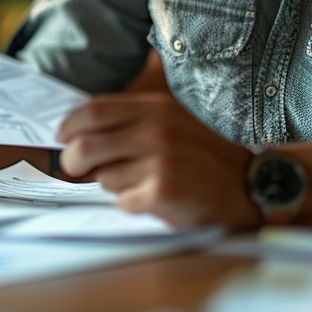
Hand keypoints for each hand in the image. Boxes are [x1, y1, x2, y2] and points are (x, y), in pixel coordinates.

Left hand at [57, 93, 259, 229]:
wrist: (249, 184)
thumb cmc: (204, 154)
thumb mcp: (173, 121)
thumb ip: (133, 121)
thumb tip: (81, 131)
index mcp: (155, 108)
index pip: (93, 110)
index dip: (70, 125)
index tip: (62, 136)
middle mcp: (155, 130)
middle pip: (86, 144)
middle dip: (73, 161)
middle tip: (77, 169)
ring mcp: (159, 161)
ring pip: (103, 177)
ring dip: (113, 184)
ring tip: (141, 183)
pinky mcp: (162, 191)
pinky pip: (122, 201)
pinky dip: (132, 203)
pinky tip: (154, 199)